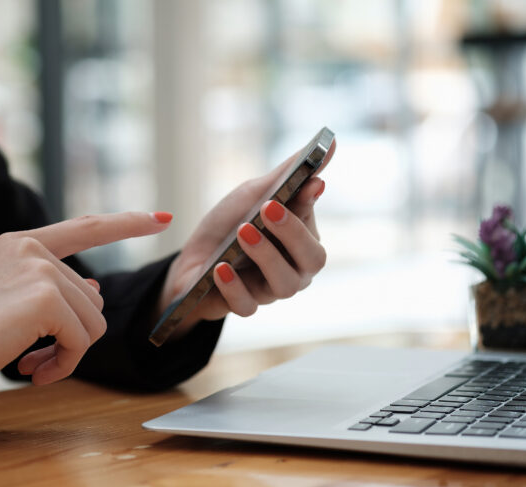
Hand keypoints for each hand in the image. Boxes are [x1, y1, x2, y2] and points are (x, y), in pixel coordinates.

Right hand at [0, 212, 171, 404]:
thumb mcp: (11, 302)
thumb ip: (54, 289)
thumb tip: (96, 286)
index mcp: (21, 243)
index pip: (86, 227)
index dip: (126, 223)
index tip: (160, 217)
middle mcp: (31, 248)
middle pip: (93, 298)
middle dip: (73, 335)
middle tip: (37, 357)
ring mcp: (38, 268)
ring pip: (93, 321)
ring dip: (68, 353)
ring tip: (32, 364)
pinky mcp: (44, 296)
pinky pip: (82, 339)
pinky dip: (65, 363)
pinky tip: (31, 371)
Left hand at [159, 141, 334, 335]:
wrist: (192, 258)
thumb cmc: (230, 224)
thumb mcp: (256, 194)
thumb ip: (291, 174)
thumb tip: (333, 143)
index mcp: (303, 241)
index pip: (317, 227)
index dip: (311, 208)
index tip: (308, 185)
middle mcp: (295, 269)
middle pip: (312, 260)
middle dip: (291, 232)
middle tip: (268, 208)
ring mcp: (271, 290)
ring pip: (284, 285)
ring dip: (265, 256)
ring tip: (243, 233)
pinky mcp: (244, 306)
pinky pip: (248, 306)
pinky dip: (234, 288)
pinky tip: (220, 269)